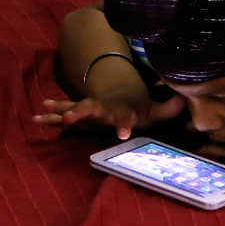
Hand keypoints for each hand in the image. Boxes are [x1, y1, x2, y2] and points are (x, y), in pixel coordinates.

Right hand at [33, 90, 186, 139]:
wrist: (123, 91)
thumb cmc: (140, 105)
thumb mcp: (157, 109)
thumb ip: (171, 108)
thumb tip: (186, 101)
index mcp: (123, 110)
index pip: (126, 117)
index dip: (125, 124)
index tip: (124, 134)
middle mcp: (106, 108)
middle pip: (93, 109)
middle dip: (82, 112)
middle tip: (70, 120)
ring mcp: (93, 108)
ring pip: (76, 107)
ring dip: (62, 110)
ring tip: (44, 110)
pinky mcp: (83, 112)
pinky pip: (64, 112)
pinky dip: (51, 115)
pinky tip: (37, 116)